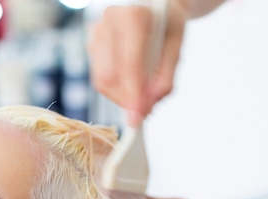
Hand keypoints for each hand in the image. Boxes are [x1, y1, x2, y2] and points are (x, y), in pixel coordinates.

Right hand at [88, 0, 189, 126]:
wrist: (153, 4)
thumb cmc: (167, 23)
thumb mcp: (177, 46)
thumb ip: (165, 77)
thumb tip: (148, 104)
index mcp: (133, 17)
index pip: (129, 65)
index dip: (134, 95)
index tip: (139, 118)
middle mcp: (109, 22)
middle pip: (108, 77)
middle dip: (125, 100)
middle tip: (144, 110)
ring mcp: (96, 33)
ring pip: (101, 81)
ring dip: (121, 97)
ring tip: (141, 95)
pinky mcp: (91, 44)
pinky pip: (99, 78)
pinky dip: (116, 89)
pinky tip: (131, 84)